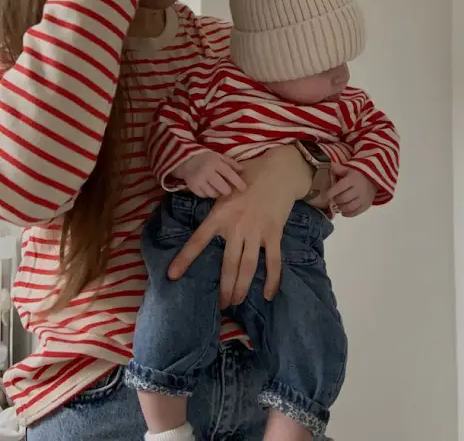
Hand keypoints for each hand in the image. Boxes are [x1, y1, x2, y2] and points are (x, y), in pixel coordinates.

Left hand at [168, 146, 311, 307]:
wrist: (279, 170)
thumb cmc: (250, 176)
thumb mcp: (225, 187)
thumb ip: (217, 206)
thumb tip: (207, 219)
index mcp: (220, 214)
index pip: (198, 240)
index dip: (185, 259)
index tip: (173, 276)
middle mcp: (236, 226)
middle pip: (228, 264)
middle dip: (224, 287)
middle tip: (221, 304)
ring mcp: (256, 231)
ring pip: (248, 267)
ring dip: (242, 288)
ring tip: (237, 302)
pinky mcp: (274, 233)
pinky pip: (273, 261)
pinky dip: (272, 279)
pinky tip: (268, 295)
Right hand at [177, 150, 245, 197]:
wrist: (186, 159)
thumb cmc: (206, 158)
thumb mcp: (219, 156)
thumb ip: (231, 163)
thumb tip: (243, 170)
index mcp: (215, 162)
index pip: (229, 174)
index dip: (238, 182)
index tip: (244, 188)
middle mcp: (207, 171)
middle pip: (223, 188)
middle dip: (227, 190)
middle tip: (226, 189)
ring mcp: (199, 180)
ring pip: (214, 194)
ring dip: (217, 193)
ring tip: (216, 187)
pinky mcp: (192, 186)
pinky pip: (204, 196)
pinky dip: (207, 194)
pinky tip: (207, 188)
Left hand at [327, 164, 376, 216]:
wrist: (374, 179)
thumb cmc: (359, 174)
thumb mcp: (349, 168)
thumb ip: (338, 169)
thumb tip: (331, 166)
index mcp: (353, 179)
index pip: (339, 187)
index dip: (331, 193)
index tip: (325, 196)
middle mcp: (359, 189)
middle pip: (343, 198)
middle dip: (336, 200)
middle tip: (334, 199)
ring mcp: (364, 198)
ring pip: (349, 207)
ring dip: (341, 207)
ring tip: (338, 205)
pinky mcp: (367, 205)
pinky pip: (356, 212)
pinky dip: (348, 214)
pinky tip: (344, 211)